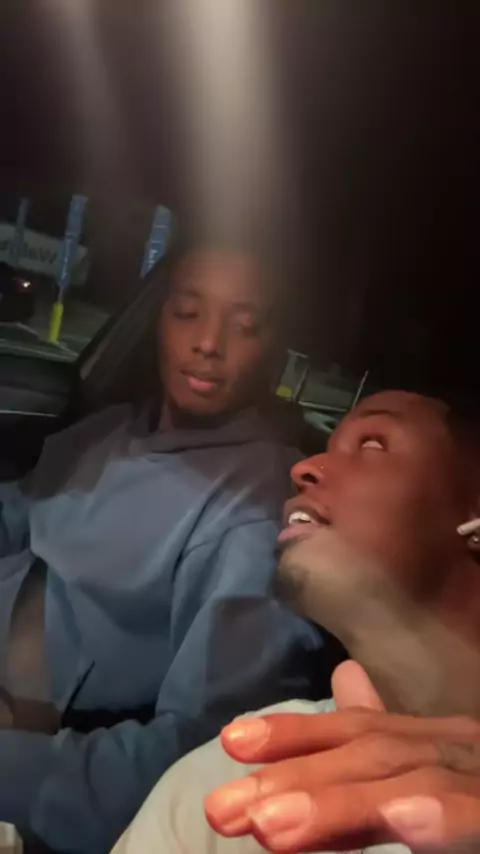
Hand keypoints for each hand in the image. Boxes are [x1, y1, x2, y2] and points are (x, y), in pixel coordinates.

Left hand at [205, 662, 479, 851]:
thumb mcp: (442, 767)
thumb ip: (394, 735)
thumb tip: (346, 680)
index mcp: (437, 742)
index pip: (360, 730)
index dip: (297, 734)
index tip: (232, 741)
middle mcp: (461, 749)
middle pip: (372, 755)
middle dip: (296, 779)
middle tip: (223, 808)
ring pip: (416, 782)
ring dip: (344, 805)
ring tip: (272, 826)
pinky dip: (447, 818)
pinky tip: (405, 820)